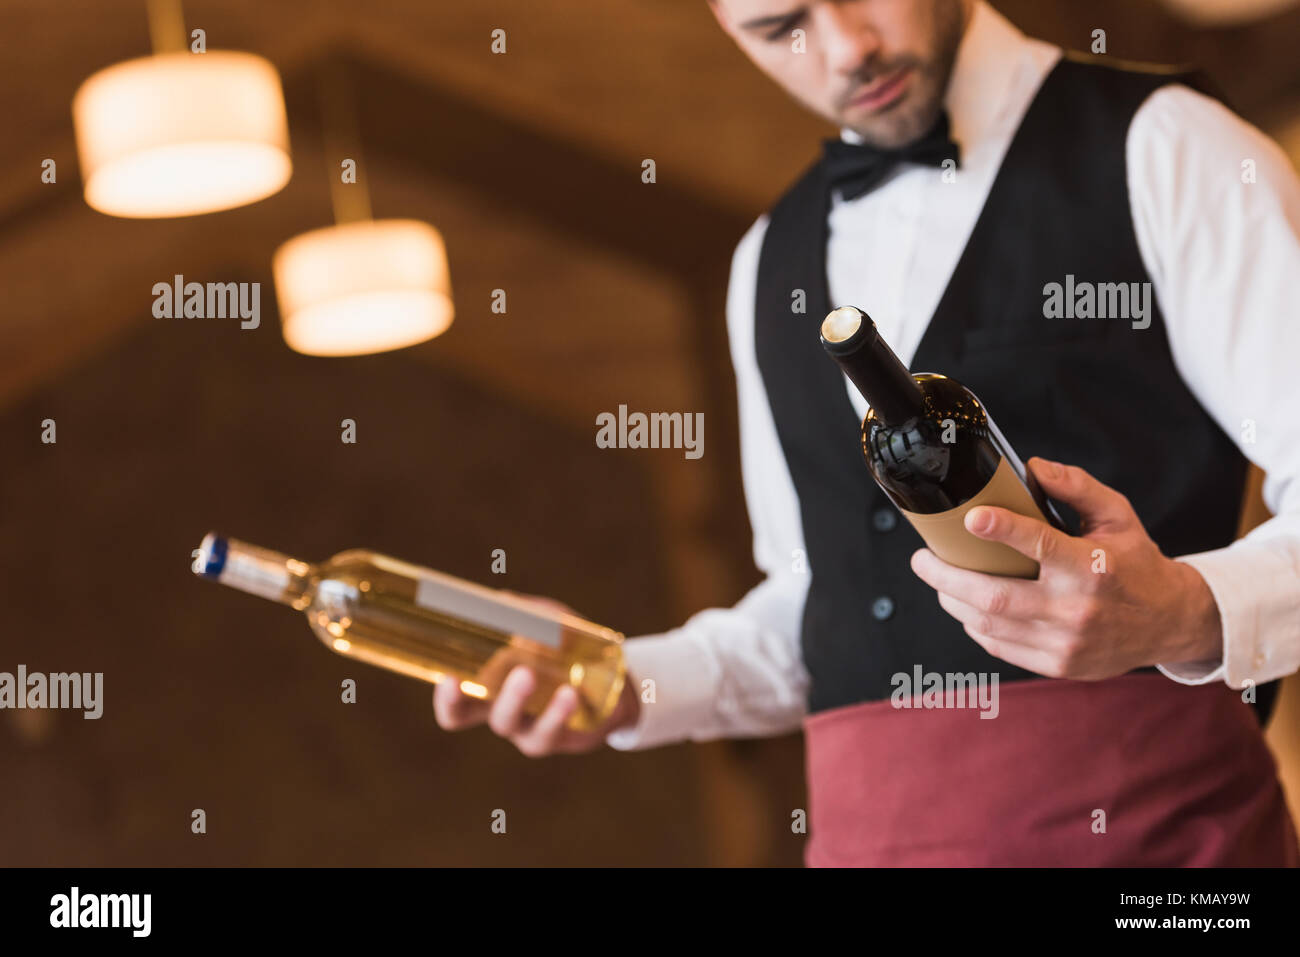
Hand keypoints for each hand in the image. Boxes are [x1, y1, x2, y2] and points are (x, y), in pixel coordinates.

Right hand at [431, 592, 640, 755]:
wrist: (619, 684)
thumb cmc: (572, 650)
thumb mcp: (552, 624)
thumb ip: (529, 613)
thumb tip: (502, 601)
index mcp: (490, 687)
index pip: (455, 701)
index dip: (444, 695)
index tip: (446, 676)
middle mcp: (502, 710)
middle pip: (463, 717)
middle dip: (456, 701)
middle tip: (459, 679)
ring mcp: (527, 728)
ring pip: (507, 723)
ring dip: (512, 698)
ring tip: (527, 673)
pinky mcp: (558, 738)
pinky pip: (550, 731)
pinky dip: (556, 711)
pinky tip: (568, 692)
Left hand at [908, 457, 1223, 679]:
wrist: (1169, 623)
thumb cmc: (1135, 563)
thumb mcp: (1117, 516)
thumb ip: (1077, 488)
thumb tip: (1031, 469)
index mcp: (1093, 566)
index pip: (1042, 546)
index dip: (1003, 531)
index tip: (972, 518)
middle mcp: (1077, 609)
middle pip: (997, 597)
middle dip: (948, 576)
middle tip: (921, 559)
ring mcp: (1066, 643)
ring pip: (990, 625)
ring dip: (953, 601)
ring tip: (939, 579)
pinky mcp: (1059, 665)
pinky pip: (1000, 647)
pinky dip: (975, 625)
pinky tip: (966, 607)